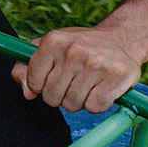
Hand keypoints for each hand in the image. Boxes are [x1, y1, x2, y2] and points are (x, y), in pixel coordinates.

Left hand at [12, 25, 142, 114]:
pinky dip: (97, 104)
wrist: (121, 38)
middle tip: (74, 80)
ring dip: (79, 101)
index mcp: (53, 41)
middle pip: (52, 98)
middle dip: (61, 95)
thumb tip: (27, 93)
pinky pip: (94, 107)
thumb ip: (26, 69)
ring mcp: (96, 63)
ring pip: (72, 105)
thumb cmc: (80, 47)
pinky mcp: (116, 76)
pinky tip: (101, 88)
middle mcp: (73, 50)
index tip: (54, 77)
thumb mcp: (49, 49)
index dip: (42, 85)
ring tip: (88, 83)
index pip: (34, 82)